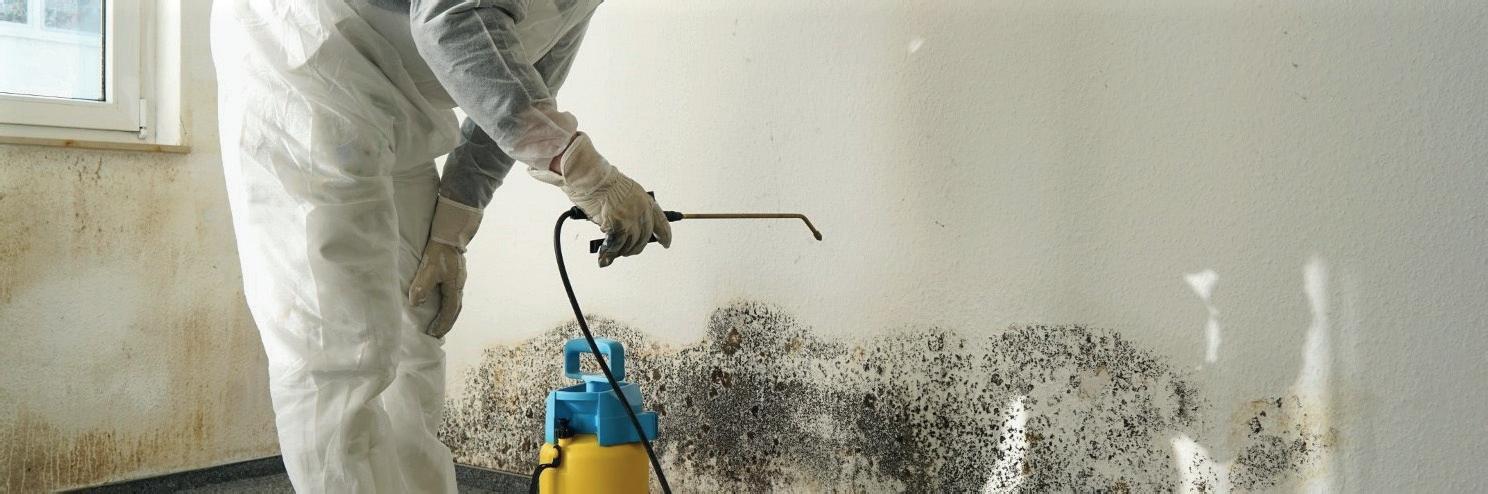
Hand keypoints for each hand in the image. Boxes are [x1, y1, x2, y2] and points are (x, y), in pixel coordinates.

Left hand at [408, 196, 481, 337]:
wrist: (449, 234)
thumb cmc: (439, 253)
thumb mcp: (428, 270)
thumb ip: (422, 287)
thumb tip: (416, 304)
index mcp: (454, 288)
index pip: (449, 311)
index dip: (442, 324)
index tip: (434, 334)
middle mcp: (459, 286)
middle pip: (455, 309)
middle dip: (447, 323)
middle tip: (439, 333)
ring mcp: (459, 279)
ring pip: (456, 302)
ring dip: (448, 314)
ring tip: (440, 321)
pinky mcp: (456, 274)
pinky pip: (454, 294)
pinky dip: (448, 304)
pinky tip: (442, 302)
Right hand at [530, 132, 671, 266]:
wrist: (591, 177)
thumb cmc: (602, 181)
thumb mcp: (625, 192)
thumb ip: (630, 208)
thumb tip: (628, 225)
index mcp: (645, 200)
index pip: (661, 221)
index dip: (665, 234)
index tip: (666, 243)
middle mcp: (641, 210)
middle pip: (644, 237)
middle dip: (636, 246)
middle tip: (628, 250)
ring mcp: (631, 219)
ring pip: (631, 244)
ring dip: (622, 251)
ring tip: (614, 252)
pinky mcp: (618, 225)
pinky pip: (616, 245)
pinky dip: (609, 253)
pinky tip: (605, 256)